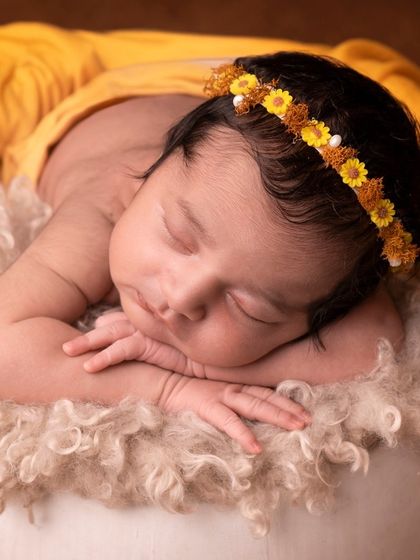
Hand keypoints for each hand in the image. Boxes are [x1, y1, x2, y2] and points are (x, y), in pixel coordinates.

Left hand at [62, 311, 206, 376]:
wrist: (224, 358)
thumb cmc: (204, 352)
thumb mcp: (180, 347)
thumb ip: (162, 339)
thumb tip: (147, 343)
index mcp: (154, 322)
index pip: (123, 320)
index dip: (106, 325)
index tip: (92, 329)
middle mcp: (149, 323)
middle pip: (112, 326)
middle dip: (88, 337)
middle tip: (66, 347)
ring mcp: (150, 331)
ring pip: (111, 335)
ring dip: (88, 344)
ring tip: (67, 352)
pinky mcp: (153, 343)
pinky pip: (123, 349)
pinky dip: (105, 357)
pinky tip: (90, 367)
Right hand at [159, 373, 311, 453]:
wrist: (164, 385)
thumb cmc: (191, 394)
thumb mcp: (217, 394)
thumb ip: (235, 402)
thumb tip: (255, 416)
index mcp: (237, 386)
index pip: (268, 393)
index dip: (288, 402)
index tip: (307, 412)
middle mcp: (233, 388)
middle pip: (267, 398)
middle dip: (290, 410)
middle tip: (310, 421)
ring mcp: (221, 396)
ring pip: (255, 406)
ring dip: (277, 417)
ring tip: (296, 428)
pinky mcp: (207, 407)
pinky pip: (229, 422)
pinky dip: (243, 434)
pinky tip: (256, 447)